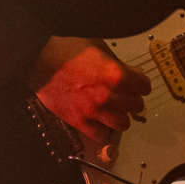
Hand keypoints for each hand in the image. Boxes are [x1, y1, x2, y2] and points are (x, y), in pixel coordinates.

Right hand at [27, 36, 151, 144]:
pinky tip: (99, 121)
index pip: (144, 87)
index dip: (142, 85)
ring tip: (115, 111)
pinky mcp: (78, 121)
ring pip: (123, 124)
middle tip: (127, 97)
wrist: (40, 60)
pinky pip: (100, 135)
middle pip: (136, 106)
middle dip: (133, 100)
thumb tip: (135, 72)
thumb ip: (119, 63)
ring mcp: (93, 110)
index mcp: (116, 74)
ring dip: (121, 117)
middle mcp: (108, 95)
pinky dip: (102, 130)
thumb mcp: (99, 48)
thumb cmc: (68, 51)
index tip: (139, 85)